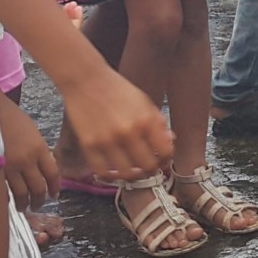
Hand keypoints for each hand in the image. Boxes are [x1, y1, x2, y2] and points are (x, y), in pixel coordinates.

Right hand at [0, 92, 56, 208]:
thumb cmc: (9, 116)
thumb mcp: (31, 131)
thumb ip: (38, 149)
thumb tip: (41, 166)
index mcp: (39, 148)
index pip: (53, 174)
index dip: (54, 188)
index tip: (54, 195)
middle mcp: (27, 160)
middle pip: (38, 188)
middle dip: (39, 200)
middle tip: (37, 205)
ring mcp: (9, 167)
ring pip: (21, 193)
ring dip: (23, 203)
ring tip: (22, 207)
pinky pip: (2, 190)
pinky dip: (6, 198)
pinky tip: (6, 200)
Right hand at [56, 68, 173, 184]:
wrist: (86, 80)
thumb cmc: (117, 90)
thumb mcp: (144, 102)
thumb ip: (158, 124)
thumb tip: (171, 143)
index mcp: (146, 120)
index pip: (165, 152)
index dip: (167, 159)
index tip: (163, 160)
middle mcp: (128, 132)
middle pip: (148, 167)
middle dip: (152, 170)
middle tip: (149, 167)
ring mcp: (107, 141)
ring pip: (127, 174)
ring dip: (133, 175)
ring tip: (133, 170)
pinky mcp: (89, 146)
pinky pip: (103, 172)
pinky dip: (112, 176)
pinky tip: (115, 170)